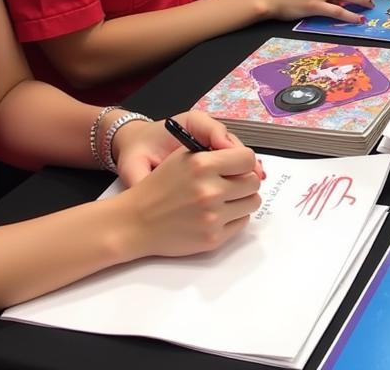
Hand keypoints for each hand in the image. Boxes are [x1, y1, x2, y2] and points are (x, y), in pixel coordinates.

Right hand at [114, 122, 262, 258]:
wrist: (135, 222)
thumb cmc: (158, 187)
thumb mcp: (183, 157)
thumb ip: (215, 152)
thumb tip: (246, 158)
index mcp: (202, 165)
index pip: (248, 158)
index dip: (243, 161)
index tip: (238, 165)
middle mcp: (209, 191)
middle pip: (254, 181)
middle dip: (245, 180)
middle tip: (232, 182)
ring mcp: (212, 217)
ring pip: (252, 202)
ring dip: (243, 199)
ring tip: (226, 198)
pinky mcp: (212, 238)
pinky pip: (242, 223)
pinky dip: (234, 217)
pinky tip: (217, 213)